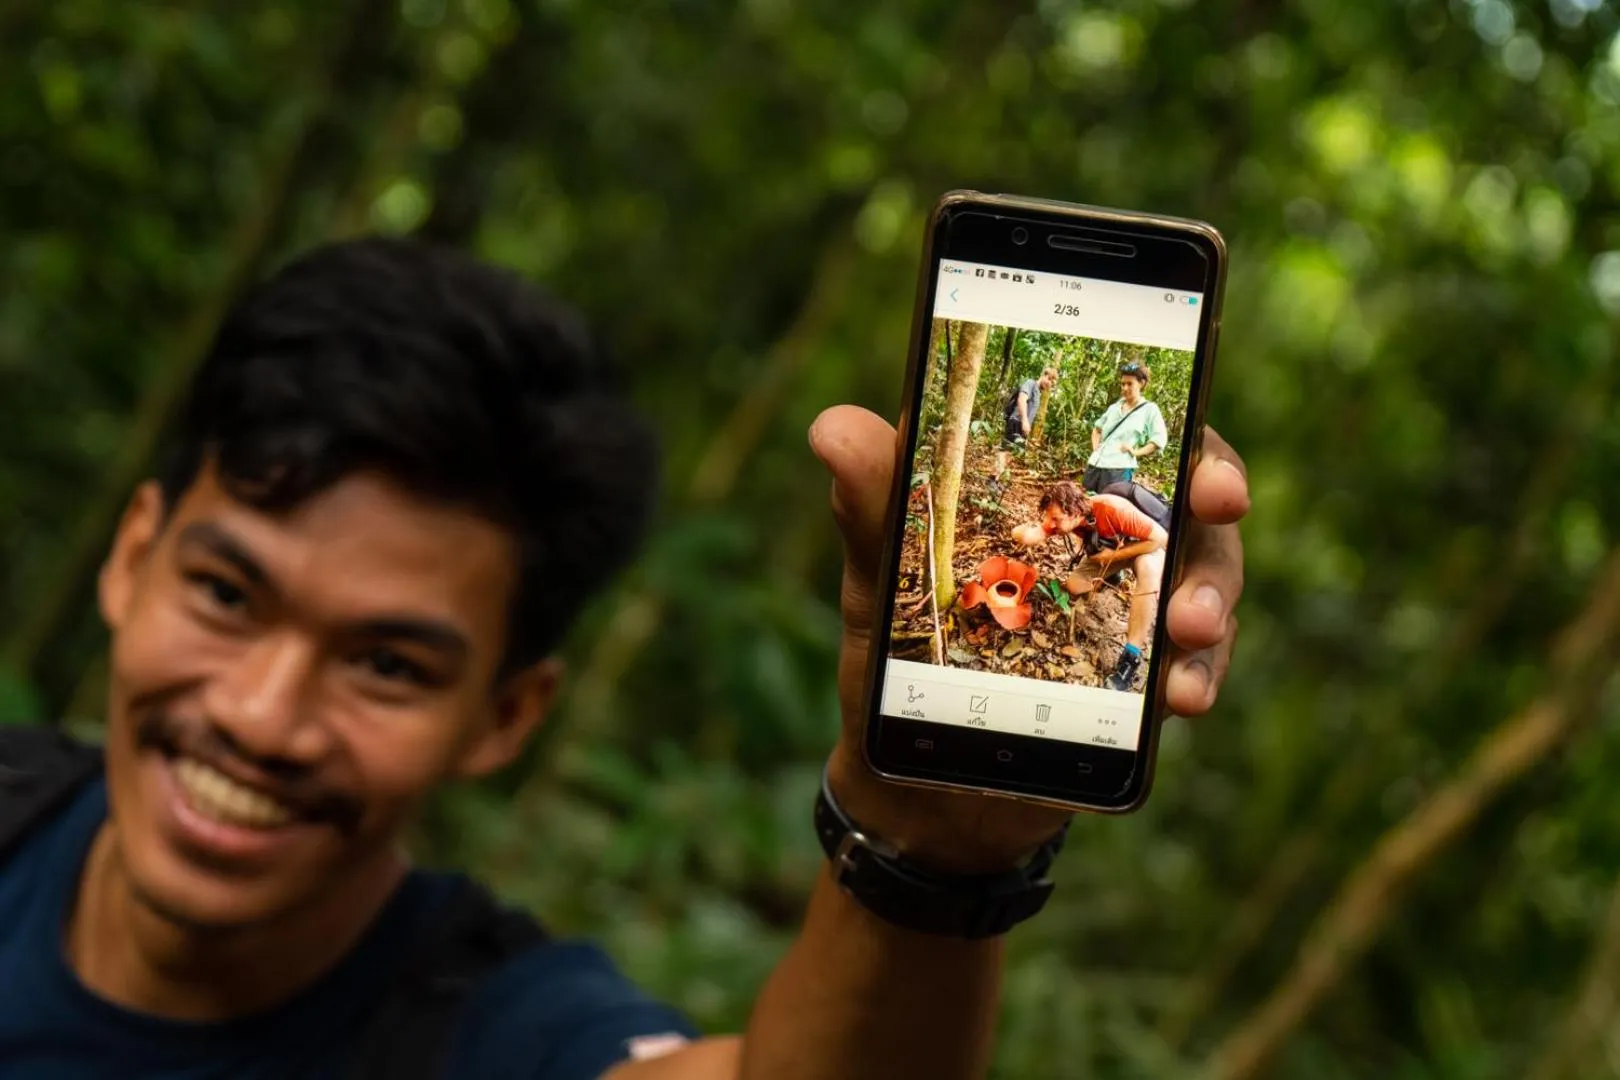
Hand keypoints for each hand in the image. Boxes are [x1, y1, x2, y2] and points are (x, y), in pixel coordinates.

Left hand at [808, 408, 1247, 872]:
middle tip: (1219, 507)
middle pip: (1186, 498)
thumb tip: (832, 429)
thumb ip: (872, 504)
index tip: (1194, 450)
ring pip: (1203, 581)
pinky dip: (1198, 676)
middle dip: (1215, 499)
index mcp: (1048, 495)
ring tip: (1189, 630)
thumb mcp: (880, 578)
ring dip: (1210, 598)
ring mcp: (1130, 612)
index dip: (1173, 423)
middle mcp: (1103, 541)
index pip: (1127, 434)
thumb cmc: (895, 658)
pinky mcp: (1140, 682)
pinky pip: (1192, 667)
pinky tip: (1183, 698)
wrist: (913, 785)